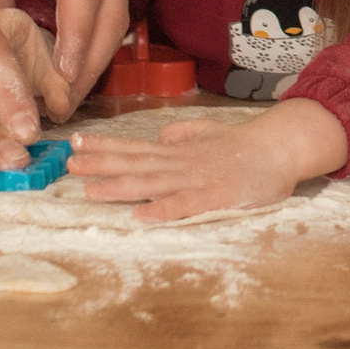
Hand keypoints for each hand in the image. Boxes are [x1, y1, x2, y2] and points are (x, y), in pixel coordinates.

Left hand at [0, 0, 129, 106]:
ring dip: (93, 58)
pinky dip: (88, 42)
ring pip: (116, 14)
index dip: (76, 42)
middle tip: (59, 107)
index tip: (58, 84)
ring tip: (61, 99)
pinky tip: (63, 72)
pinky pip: (104, 8)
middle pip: (113, 10)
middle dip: (90, 63)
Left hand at [65, 98, 348, 220]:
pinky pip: (185, 206)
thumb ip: (186, 134)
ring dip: (120, 186)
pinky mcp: (216, 197)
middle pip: (135, 163)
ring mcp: (196, 179)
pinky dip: (162, 210)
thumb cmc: (246, 144)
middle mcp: (181, 163)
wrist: (281, 146)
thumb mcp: (211, 133)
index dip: (106, 146)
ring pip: (152, 184)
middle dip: (101, 163)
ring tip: (88, 188)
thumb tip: (161, 137)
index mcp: (179, 151)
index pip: (136, 148)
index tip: (77, 143)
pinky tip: (141, 215)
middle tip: (68, 160)